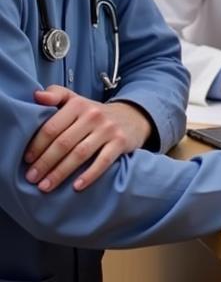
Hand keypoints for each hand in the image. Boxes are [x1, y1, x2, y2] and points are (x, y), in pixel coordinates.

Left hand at [24, 86, 151, 191]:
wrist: (132, 117)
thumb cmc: (94, 113)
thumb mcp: (76, 100)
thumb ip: (55, 95)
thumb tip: (35, 96)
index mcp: (78, 104)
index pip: (52, 127)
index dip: (37, 145)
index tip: (26, 160)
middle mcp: (93, 115)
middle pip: (64, 142)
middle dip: (45, 162)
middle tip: (32, 178)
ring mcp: (108, 129)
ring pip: (80, 154)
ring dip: (61, 172)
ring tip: (46, 186)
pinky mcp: (121, 142)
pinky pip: (103, 161)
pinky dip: (90, 175)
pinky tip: (76, 187)